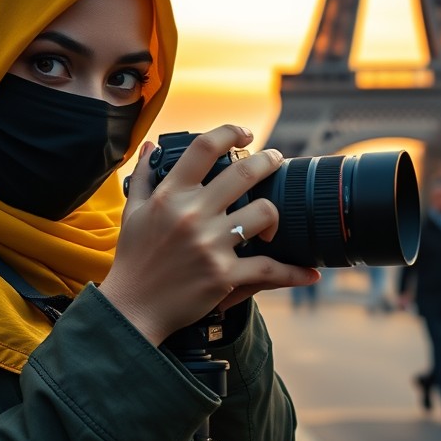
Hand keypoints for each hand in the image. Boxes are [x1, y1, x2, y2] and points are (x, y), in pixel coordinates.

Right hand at [99, 124, 319, 344]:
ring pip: (264, 213)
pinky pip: (270, 268)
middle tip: (276, 160)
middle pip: (245, 173)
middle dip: (268, 161)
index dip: (230, 132)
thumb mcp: (133, 213)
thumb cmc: (133, 259)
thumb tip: (150, 146)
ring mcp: (210, 244)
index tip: (245, 134)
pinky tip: (309, 273)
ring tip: (274, 218)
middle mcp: (192, 214)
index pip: (204, 148)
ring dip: (275, 215)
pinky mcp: (224, 273)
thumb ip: (144, 177)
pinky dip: (293, 272)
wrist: (132, 308)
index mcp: (170, 195)